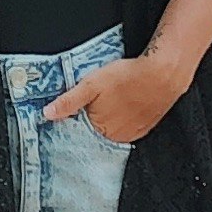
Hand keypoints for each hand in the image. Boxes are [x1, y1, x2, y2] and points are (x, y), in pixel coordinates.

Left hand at [42, 48, 188, 141]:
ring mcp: (134, 134)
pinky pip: (129, 126)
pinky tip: (126, 102)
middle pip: (97, 131)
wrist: (164, 73)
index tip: (79, 107)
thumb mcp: (91, 84)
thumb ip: (69, 101)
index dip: (78, 118)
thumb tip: (47, 114)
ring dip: (110, 117)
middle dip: (93, 117)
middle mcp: (117, 138)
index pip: (81, 131)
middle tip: (100, 97)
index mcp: (101, 131)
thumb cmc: (128, 77)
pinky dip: (125, 117)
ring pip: (114, 128)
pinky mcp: (146, 127)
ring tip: (115, 98)